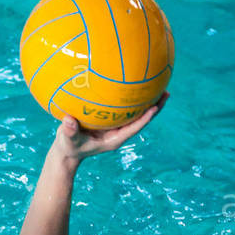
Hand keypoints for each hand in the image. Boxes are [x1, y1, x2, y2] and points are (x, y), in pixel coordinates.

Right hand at [51, 92, 167, 163]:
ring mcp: (116, 127)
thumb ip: (69, 132)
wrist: (67, 151)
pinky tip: (135, 84)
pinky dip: (132, 98)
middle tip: (166, 93)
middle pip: (141, 120)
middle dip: (154, 107)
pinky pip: (125, 109)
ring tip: (160, 86)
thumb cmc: (69, 147)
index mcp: (114, 140)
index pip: (133, 128)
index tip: (154, 108)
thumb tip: (67, 120)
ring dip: (148, 101)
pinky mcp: (111, 122)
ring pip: (136, 114)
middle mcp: (119, 133)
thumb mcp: (68, 141)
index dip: (145, 119)